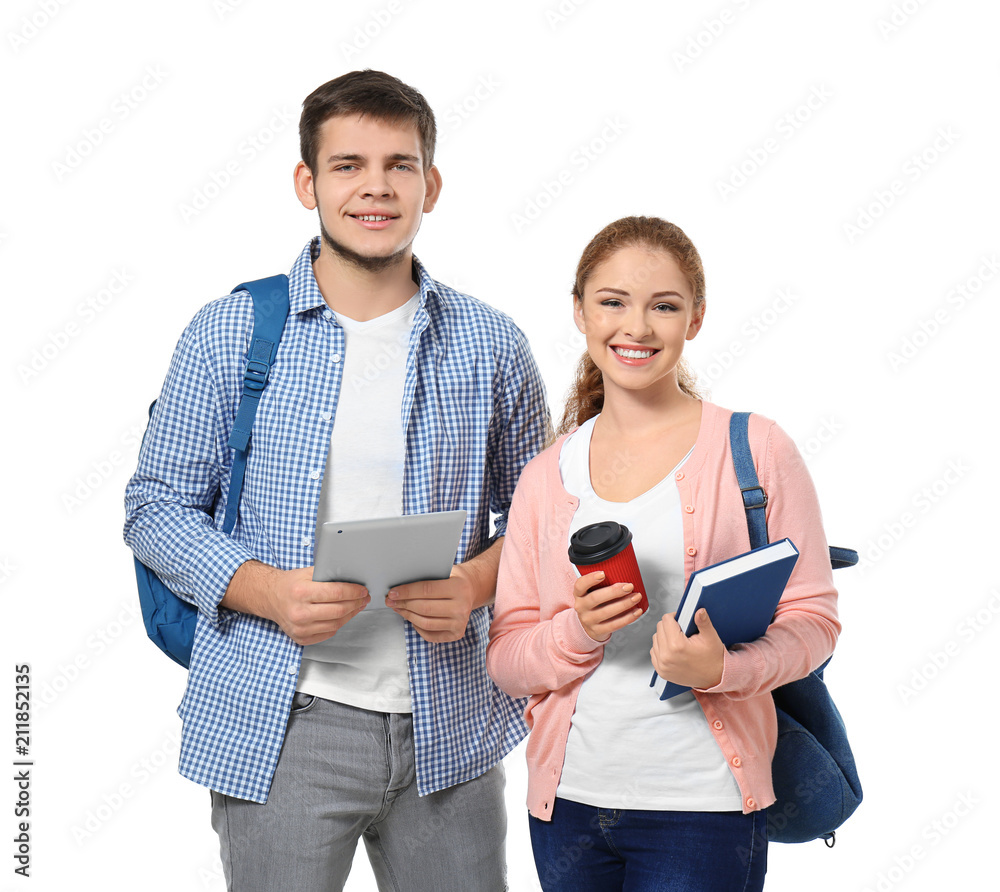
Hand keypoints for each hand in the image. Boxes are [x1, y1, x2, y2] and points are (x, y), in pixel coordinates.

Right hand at [223, 562, 369, 645]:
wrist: (270, 597)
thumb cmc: (290, 584)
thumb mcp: (307, 572)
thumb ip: (327, 574)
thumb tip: (352, 578)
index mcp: (301, 592)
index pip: (336, 593)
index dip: (353, 592)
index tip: (363, 590)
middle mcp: (299, 612)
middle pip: (338, 610)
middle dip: (356, 603)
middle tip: (364, 598)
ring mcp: (299, 628)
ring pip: (335, 624)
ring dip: (350, 615)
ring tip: (357, 606)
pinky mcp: (300, 638)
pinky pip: (327, 633)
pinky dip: (338, 624)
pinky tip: (343, 616)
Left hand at [386, 564, 477, 642]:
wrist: (472, 589)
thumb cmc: (453, 578)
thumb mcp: (444, 571)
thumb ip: (426, 576)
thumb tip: (400, 585)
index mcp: (459, 588)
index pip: (426, 590)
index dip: (406, 592)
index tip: (392, 592)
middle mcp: (462, 607)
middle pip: (424, 608)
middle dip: (403, 604)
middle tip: (390, 601)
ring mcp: (460, 623)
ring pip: (425, 623)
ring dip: (407, 616)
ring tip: (398, 608)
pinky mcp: (456, 634)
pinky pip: (430, 634)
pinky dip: (417, 627)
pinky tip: (412, 617)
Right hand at [573, 570, 644, 642]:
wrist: (587, 627)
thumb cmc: (594, 605)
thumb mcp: (590, 593)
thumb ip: (602, 584)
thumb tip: (625, 570)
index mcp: (579, 594)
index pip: (580, 585)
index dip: (590, 579)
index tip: (603, 573)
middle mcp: (581, 607)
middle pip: (595, 598)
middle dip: (614, 592)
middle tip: (629, 586)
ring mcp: (589, 620)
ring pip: (607, 612)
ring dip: (624, 604)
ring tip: (636, 597)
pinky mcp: (598, 631)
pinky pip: (614, 624)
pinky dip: (628, 618)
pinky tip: (636, 611)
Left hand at [650, 609, 724, 689]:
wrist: (715, 678)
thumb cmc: (713, 658)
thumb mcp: (711, 637)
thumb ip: (703, 622)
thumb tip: (699, 611)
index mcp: (677, 645)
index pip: (666, 620)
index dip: (675, 617)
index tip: (681, 620)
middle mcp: (666, 656)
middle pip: (659, 628)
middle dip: (669, 626)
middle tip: (682, 631)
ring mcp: (662, 665)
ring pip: (655, 639)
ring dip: (664, 637)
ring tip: (677, 640)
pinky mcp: (661, 671)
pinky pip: (654, 652)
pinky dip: (661, 648)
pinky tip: (672, 649)